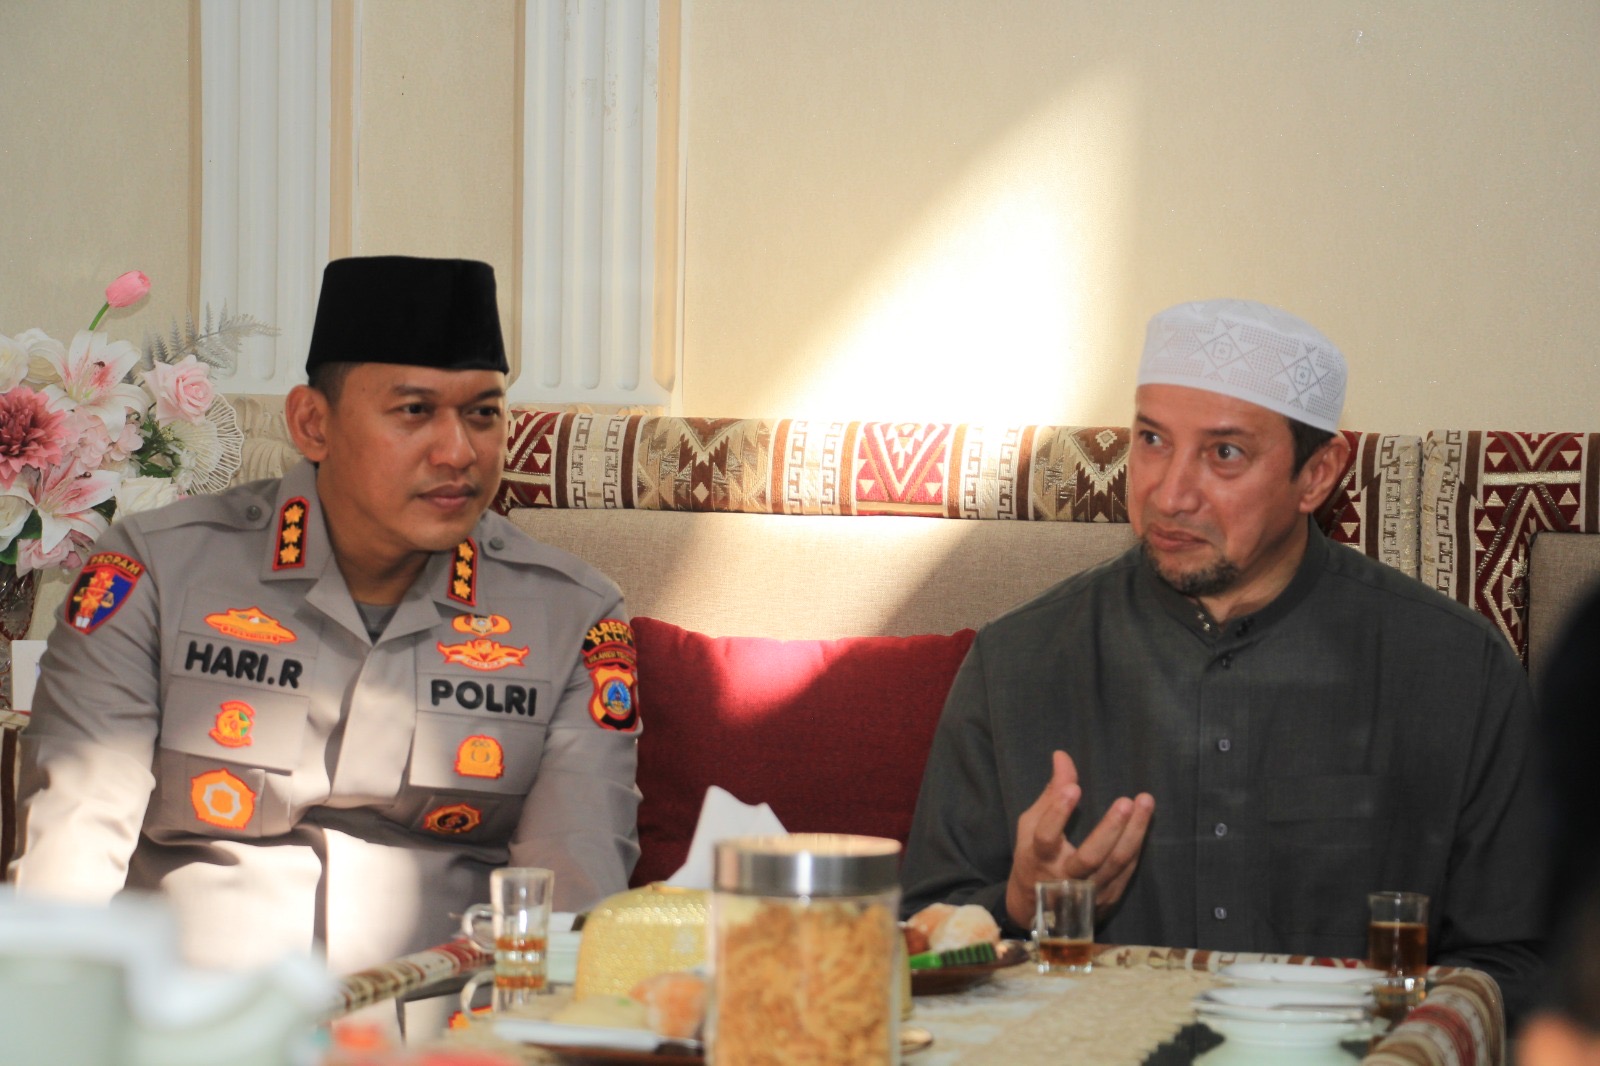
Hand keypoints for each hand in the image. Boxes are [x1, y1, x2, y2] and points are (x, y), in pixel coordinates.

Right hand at [1005, 750, 1155, 928]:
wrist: (1037, 909)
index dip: (1058, 813)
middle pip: (1090, 856)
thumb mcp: (1031, 826)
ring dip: (1134, 833)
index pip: (1046, 836)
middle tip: (1126, 802)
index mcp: (1039, 858)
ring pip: (1116, 863)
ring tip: (1146, 803)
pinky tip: (1144, 822)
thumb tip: (1062, 756)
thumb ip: (1050, 794)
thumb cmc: (1033, 857)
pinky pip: (1127, 869)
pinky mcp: (1108, 897)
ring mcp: (1089, 891)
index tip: (1073, 788)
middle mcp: (1064, 877)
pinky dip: (1136, 844)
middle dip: (1110, 829)